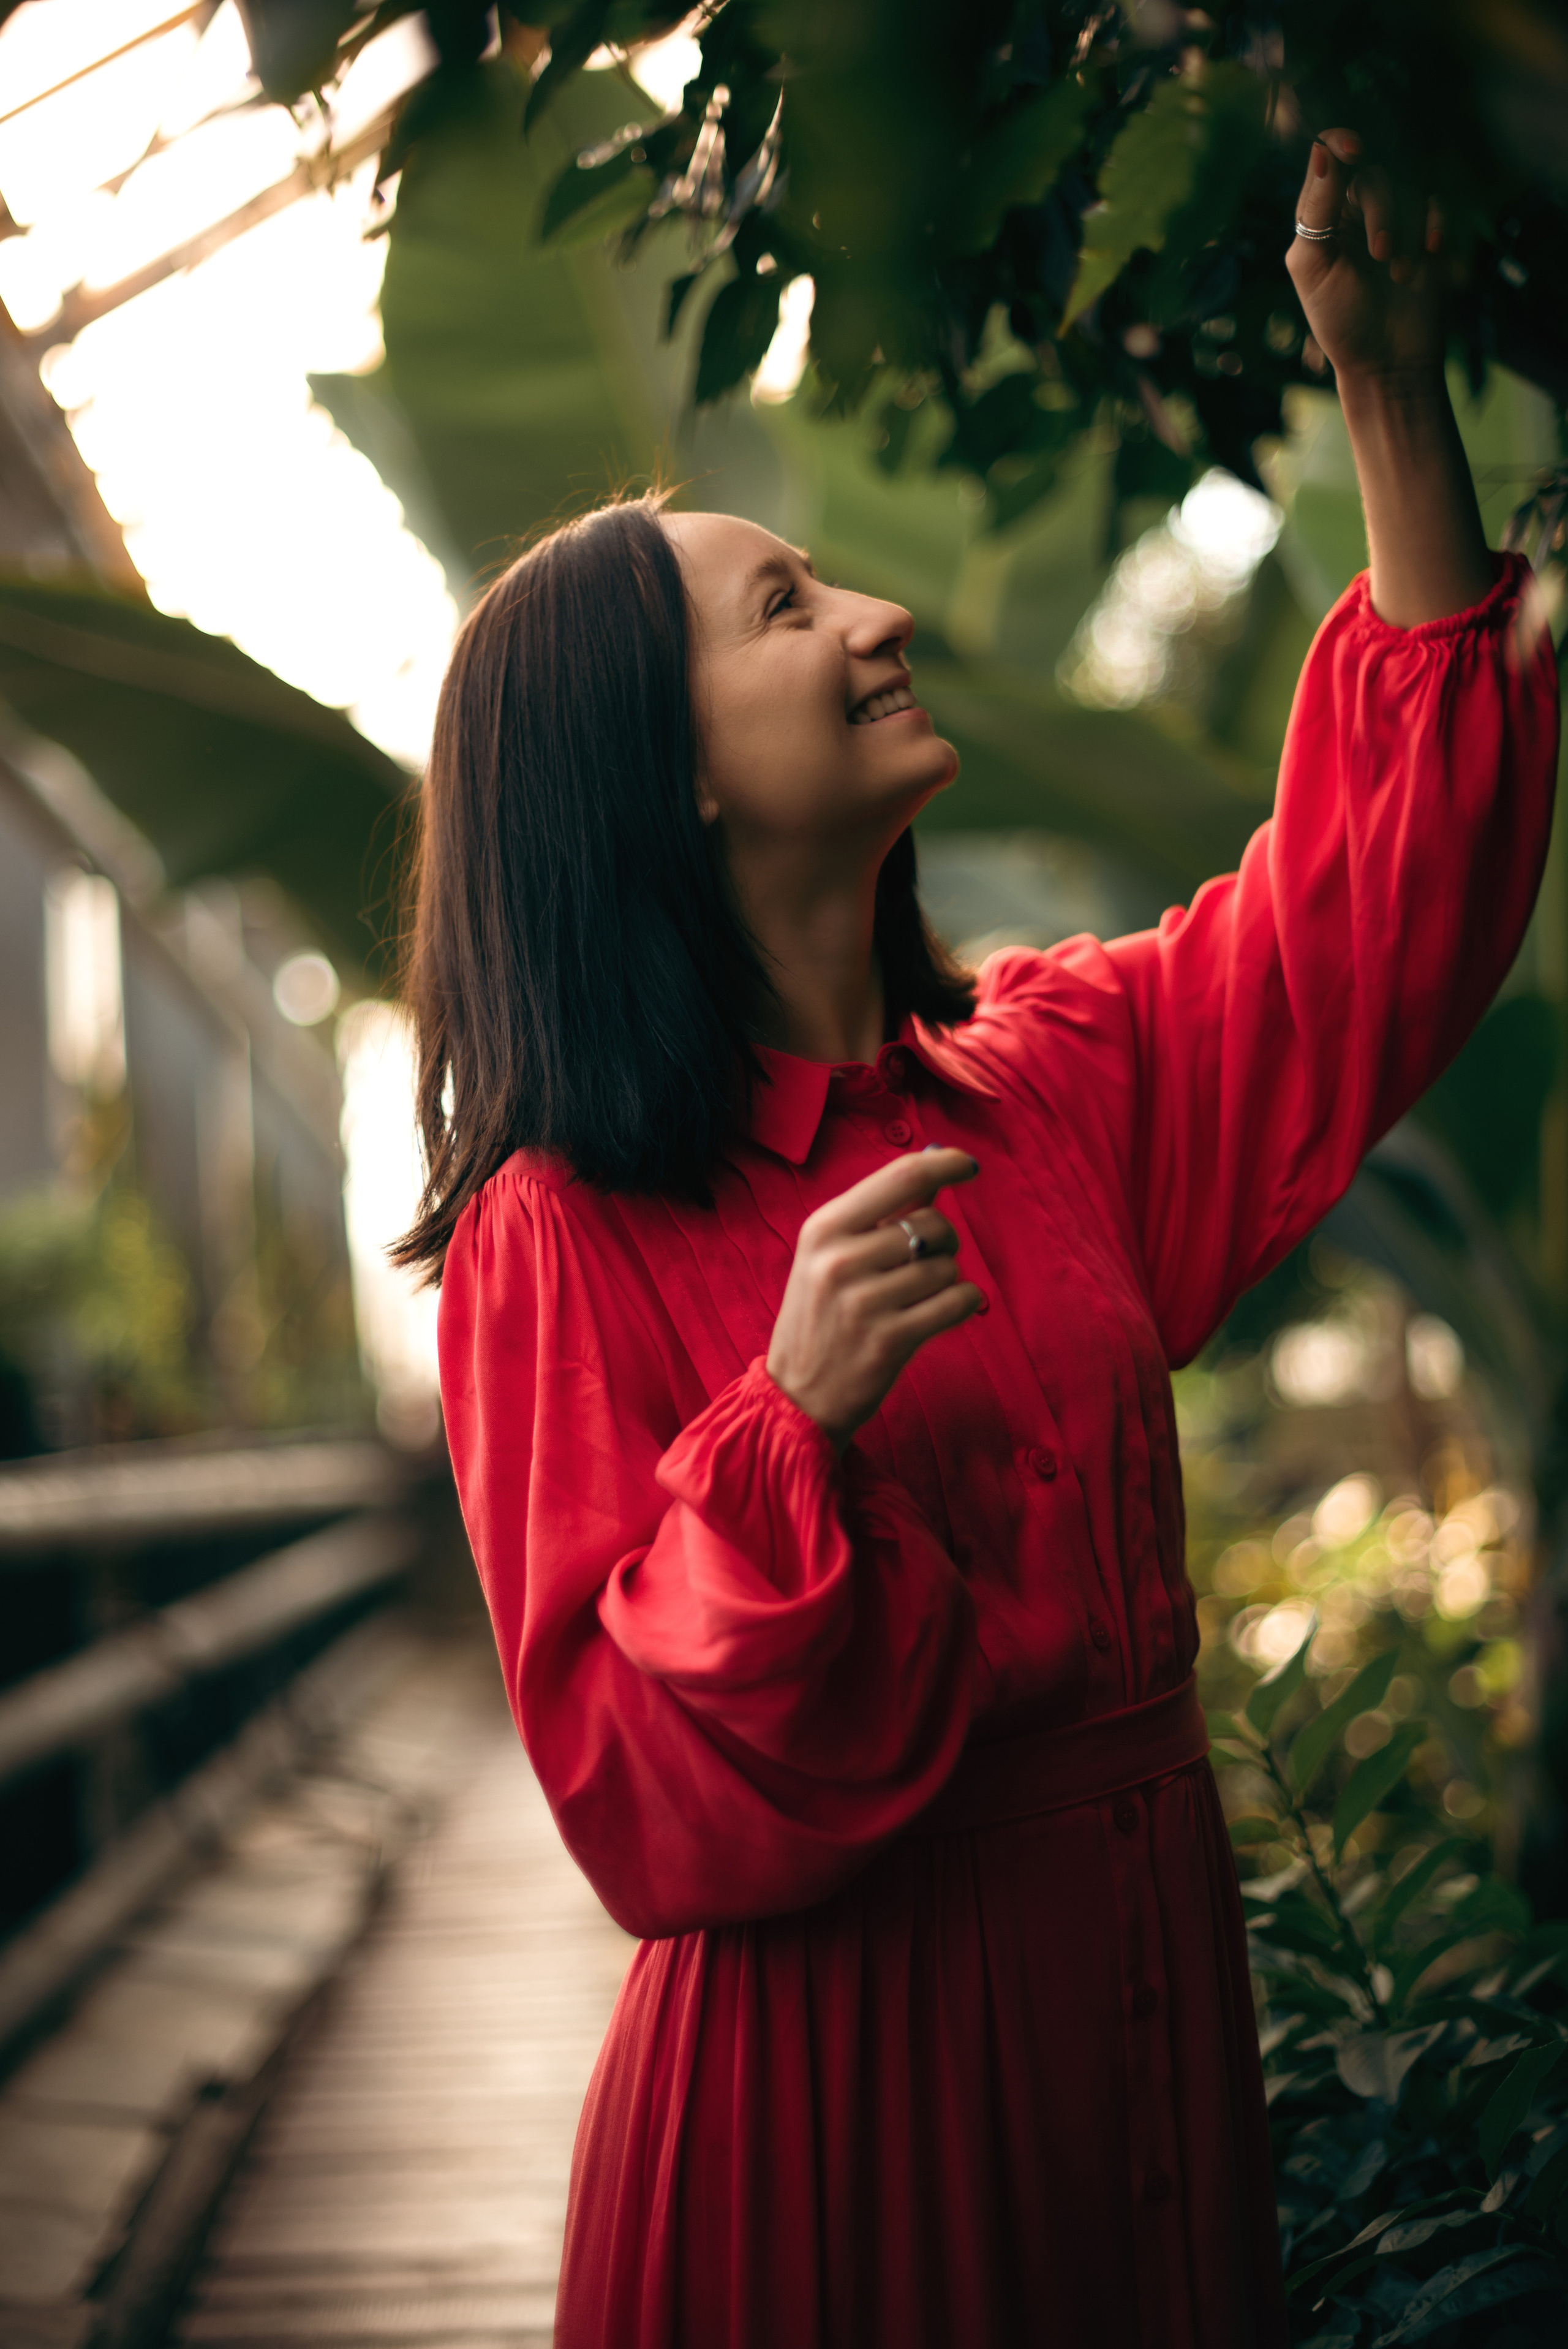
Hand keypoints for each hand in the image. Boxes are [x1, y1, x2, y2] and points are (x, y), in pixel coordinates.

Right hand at [766, 1148, 981, 1449]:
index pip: (901, 1177)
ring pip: (946, 1266)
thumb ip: (880, 1216)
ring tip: (915, 1298)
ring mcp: (863, 1303)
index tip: (968, 1165)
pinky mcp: (891, 1341)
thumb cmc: (820, 1318)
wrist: (797, 1396)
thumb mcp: (830, 1257)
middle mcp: (839, 1260)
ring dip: (945, 1280)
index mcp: (823, 1229)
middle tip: (925, 1262)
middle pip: (931, 1224)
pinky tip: (941, 1311)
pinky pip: (957, 1302)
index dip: (945, 1164)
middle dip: (944, 1240)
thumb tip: (936, 1173)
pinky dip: (962, 1303)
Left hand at [1285, 128, 1444, 383]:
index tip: (1354, 151)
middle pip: (1377, 172)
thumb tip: (1321, 151)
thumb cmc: (1340, 319)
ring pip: (1410, 187)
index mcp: (1324, 212)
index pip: (1332, 155)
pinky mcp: (1429, 230)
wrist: (1385, 361)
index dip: (1342, 142)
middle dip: (1382, 210)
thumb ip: (1315, 209)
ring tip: (1399, 275)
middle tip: (1380, 255)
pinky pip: (1437, 202)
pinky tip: (1428, 254)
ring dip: (1406, 230)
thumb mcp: (1314, 266)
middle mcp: (1360, 207)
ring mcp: (1398, 217)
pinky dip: (1433, 224)